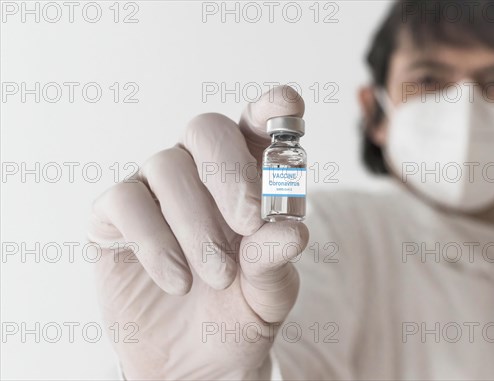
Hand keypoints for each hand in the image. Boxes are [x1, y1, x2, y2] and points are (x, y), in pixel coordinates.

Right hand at [88, 85, 308, 379]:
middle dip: (230, 172)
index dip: (271, 109)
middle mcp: (200, 171)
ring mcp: (154, 188)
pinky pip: (126, 202)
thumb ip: (277, 260)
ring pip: (166, 166)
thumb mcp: (270, 292)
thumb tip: (292, 232)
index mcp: (248, 177)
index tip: (286, 108)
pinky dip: (155, 242)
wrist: (194, 359)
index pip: (258, 125)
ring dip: (196, 224)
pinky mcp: (114, 216)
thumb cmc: (239, 311)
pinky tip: (178, 281)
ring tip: (219, 277)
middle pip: (206, 128)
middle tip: (249, 222)